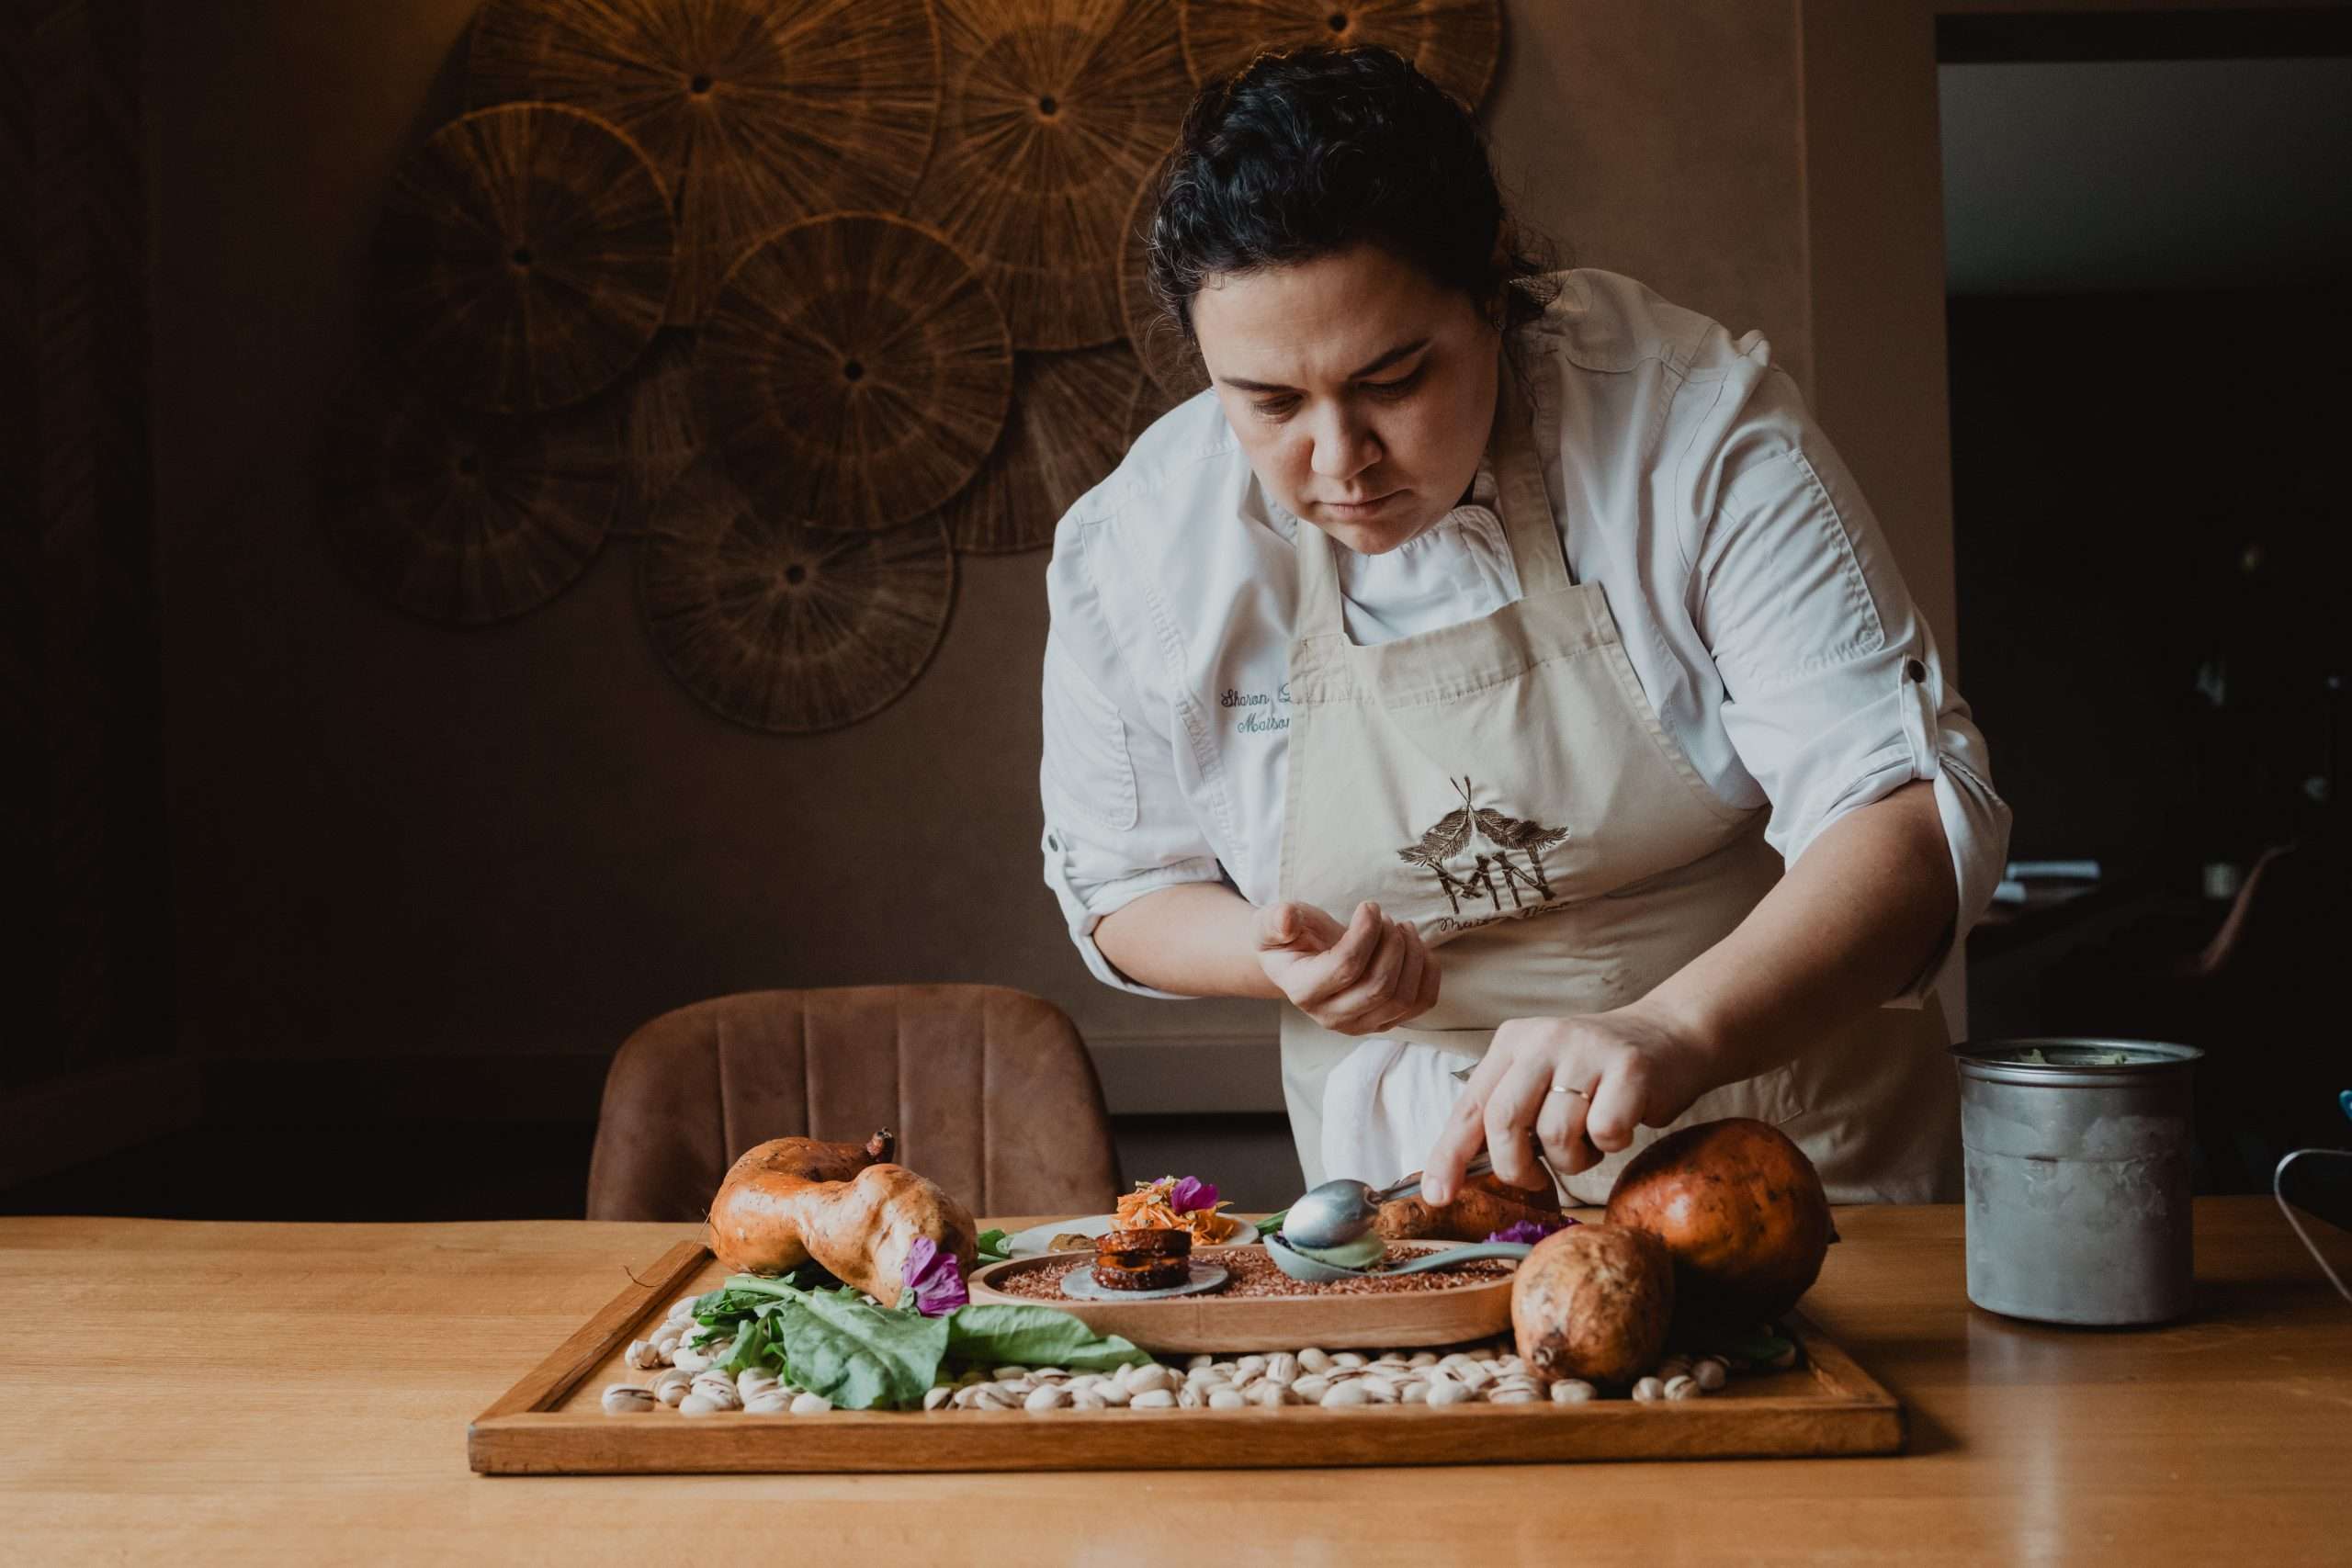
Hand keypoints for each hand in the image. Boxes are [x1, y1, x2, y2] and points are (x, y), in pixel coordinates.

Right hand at [1255, 899, 1440, 1036]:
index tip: (1369, 905)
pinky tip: (1415, 946)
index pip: (1345, 967)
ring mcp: (1360, 1024)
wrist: (1300, 960)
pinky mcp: (1385, 1021)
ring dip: (1412, 955)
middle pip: (1379, 987)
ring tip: (1401, 927)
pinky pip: (1421, 1003)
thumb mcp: (1271, 923)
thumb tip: (1285, 920)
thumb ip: (1275, 921)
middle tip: (1386, 917)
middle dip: (1392, 944)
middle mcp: (1331, 1016)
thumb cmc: (1289, 938)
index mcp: (1302, 991)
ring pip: (1403, 998)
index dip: (1365, 932)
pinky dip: (1427, 971)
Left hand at [1418, 1008, 1713, 1201]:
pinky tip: (1622, 1123)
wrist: (1672, 1038)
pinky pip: (1604, 1133)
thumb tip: (1458, 1175)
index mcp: (1513, 1043)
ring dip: (1573, 1158)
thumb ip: (1506, 1117)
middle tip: (1536, 1177)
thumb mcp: (1542, 1082)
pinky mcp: (1630, 1069)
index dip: (1449, 1155)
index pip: (1470, 1106)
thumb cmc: (1597, 1076)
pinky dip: (1611, 1144)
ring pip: (1556, 1134)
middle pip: (1504, 1120)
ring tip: (1590, 1139)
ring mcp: (1587, 1051)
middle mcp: (1544, 1039)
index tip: (1437, 1196)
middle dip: (1515, 1165)